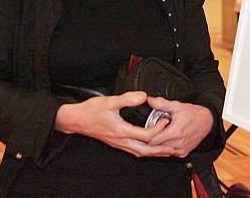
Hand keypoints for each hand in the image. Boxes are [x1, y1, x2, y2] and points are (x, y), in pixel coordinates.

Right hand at [55, 91, 173, 157]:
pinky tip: (148, 147)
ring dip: (153, 152)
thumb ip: (127, 98)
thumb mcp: (110, 101)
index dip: (158, 129)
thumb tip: (143, 96)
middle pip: (145, 150)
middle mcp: (121, 140)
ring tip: (165, 150)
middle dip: (160, 150)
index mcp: (121, 131)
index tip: (165, 120)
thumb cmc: (91, 111)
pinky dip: (144, 150)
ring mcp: (118, 143)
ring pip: (139, 152)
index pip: (146, 135)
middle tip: (173, 147)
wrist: (76, 120)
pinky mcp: (116, 142)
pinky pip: (134, 150)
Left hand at [147, 97, 213, 157]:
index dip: (148, 132)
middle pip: (155, 146)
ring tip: (161, 133)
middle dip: (152, 138)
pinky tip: (167, 139)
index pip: (152, 140)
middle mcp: (178, 143)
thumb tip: (150, 100)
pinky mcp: (183, 153)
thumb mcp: (177, 106)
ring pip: (161, 151)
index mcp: (175, 132)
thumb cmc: (193, 114)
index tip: (151, 126)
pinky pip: (169, 153)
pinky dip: (165, 147)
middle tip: (154, 129)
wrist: (207, 122)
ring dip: (158, 144)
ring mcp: (181, 150)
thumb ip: (161, 103)